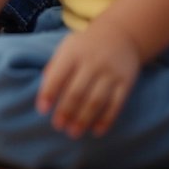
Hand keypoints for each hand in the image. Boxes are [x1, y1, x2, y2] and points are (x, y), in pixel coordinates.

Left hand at [36, 18, 141, 138]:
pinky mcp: (125, 82)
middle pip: (77, 92)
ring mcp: (110, 73)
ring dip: (84, 119)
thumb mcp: (67, 48)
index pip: (58, 75)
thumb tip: (43, 92)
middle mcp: (92, 63)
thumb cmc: (85, 46)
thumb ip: (54, 67)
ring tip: (73, 132)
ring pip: (96, 101)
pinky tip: (97, 131)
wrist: (120, 36)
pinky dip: (106, 120)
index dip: (48, 93)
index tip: (42, 110)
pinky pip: (116, 104)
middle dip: (66, 111)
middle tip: (58, 126)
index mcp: (73, 53)